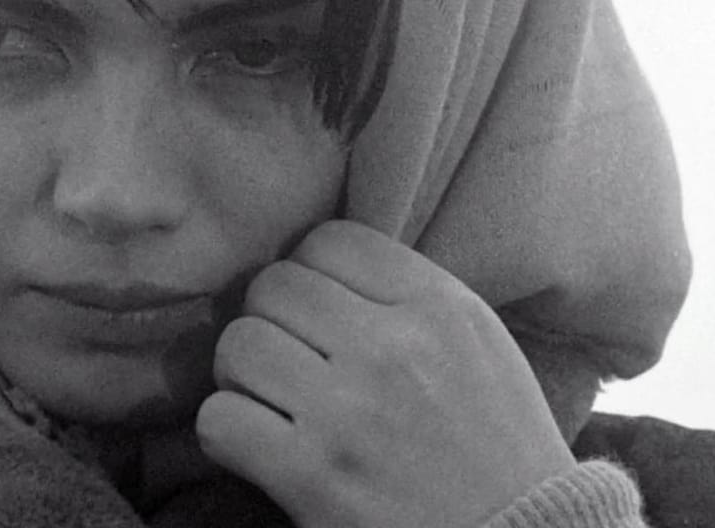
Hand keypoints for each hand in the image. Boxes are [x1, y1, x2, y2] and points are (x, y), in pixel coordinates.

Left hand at [195, 221, 576, 527]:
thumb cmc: (495, 443)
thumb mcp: (476, 342)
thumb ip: (408, 295)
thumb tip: (319, 265)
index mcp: (438, 306)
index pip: (327, 241)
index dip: (309, 275)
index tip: (318, 314)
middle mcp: (392, 347)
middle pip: (272, 286)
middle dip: (270, 322)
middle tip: (288, 360)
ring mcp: (348, 411)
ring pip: (237, 345)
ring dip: (240, 375)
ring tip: (269, 400)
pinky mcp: (312, 475)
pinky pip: (219, 418)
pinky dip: (226, 433)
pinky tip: (256, 446)